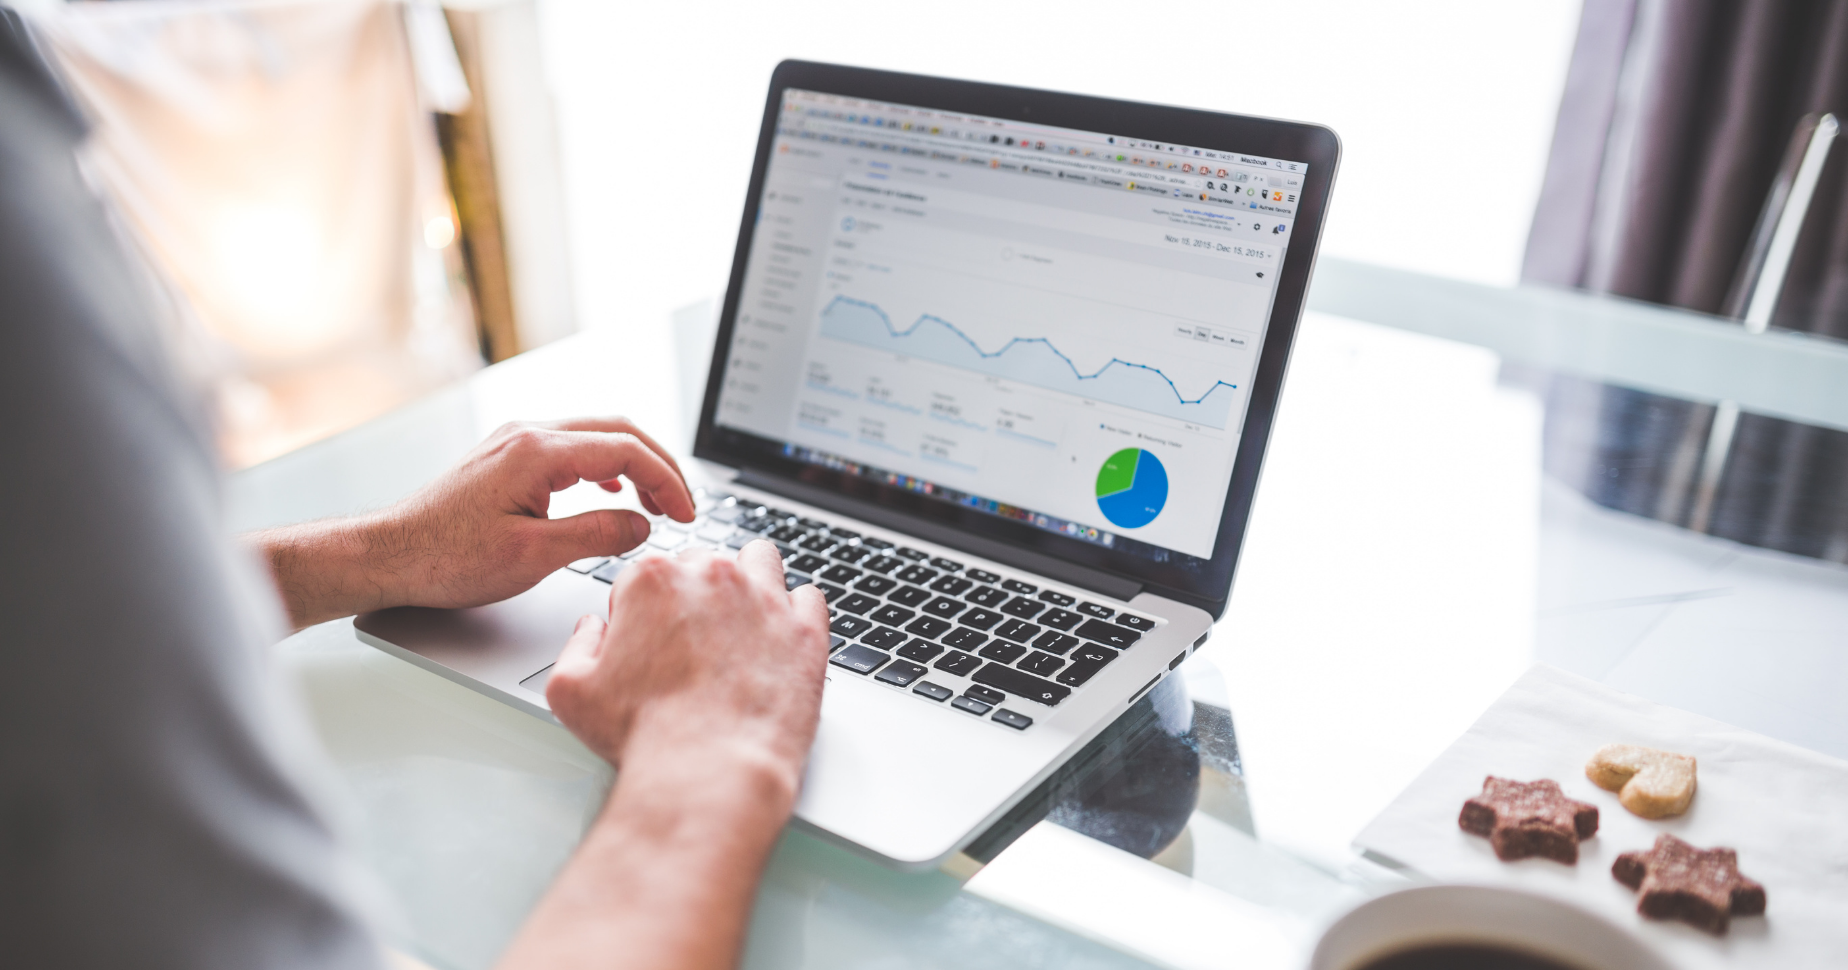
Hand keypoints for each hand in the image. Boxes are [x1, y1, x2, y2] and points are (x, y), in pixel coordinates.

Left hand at [253, 417, 694, 626]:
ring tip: (656, 502)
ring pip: (597, 435)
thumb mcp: (532, 557)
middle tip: (683, 506)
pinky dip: (605, 466)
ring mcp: (515, 441)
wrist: (388, 555)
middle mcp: (527, 435)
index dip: (667, 480)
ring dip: (634, 465)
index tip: (687, 514)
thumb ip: (596, 535)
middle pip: (618, 431)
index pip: (627, 450)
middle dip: (660, 467)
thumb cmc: (445, 559)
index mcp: (537, 452)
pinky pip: (572, 447)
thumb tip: (641, 525)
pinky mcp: (507, 456)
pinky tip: (611, 490)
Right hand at [495, 541, 829, 969]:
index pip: (646, 574)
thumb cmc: (644, 735)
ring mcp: (765, 599)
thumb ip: (577, 644)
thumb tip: (593, 628)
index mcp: (653, 580)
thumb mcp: (571, 691)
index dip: (642, 610)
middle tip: (692, 643)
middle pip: (702, 565)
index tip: (647, 642)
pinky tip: (780, 639)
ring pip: (759, 561)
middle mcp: (712, 577)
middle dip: (695, 595)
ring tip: (740, 626)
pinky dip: (796, 613)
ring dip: (748, 582)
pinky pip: (808, 597)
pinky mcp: (806, 629)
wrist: (708, 773)